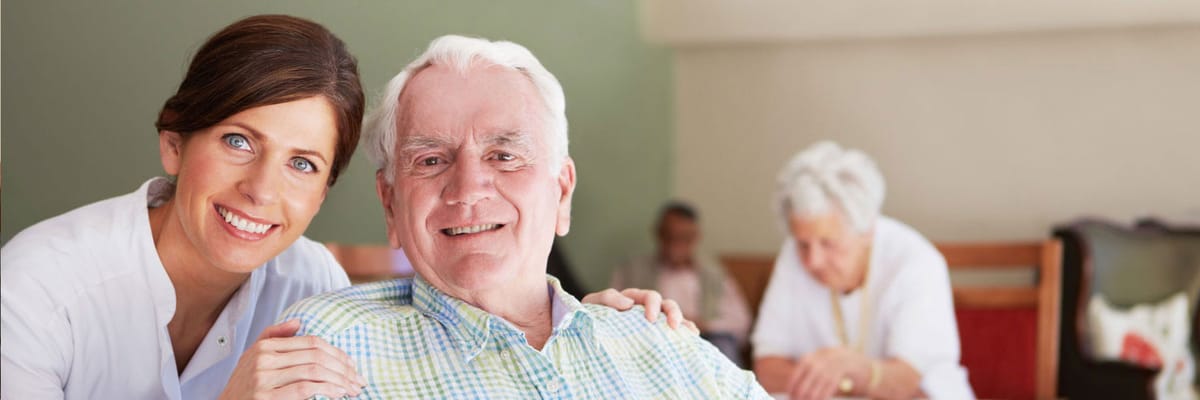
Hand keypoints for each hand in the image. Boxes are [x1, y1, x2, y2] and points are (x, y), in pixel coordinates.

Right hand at [219, 319, 365, 399]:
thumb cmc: (243, 388)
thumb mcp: (252, 359)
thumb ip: (273, 337)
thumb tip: (298, 321)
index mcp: (264, 347)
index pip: (311, 343)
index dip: (337, 353)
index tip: (352, 366)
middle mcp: (263, 359)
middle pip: (316, 356)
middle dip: (343, 368)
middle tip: (358, 380)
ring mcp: (263, 379)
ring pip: (313, 371)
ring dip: (340, 381)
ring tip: (352, 390)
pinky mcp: (265, 398)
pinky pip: (304, 388)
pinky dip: (326, 390)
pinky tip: (338, 394)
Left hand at [582, 288, 697, 332]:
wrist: (584, 336)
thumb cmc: (588, 318)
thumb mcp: (593, 304)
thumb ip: (608, 298)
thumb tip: (629, 304)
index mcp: (632, 299)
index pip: (648, 296)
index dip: (653, 305)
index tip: (651, 319)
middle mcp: (645, 309)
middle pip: (666, 304)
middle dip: (672, 312)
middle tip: (672, 326)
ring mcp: (652, 323)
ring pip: (672, 316)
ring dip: (682, 321)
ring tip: (688, 331)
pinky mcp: (655, 336)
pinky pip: (673, 331)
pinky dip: (685, 330)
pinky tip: (692, 336)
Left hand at [787, 347, 868, 399]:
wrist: (868, 368)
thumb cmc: (844, 373)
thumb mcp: (827, 369)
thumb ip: (814, 376)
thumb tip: (798, 390)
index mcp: (818, 355)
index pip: (801, 368)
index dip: (794, 382)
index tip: (791, 395)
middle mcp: (825, 355)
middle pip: (809, 374)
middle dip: (802, 390)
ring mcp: (836, 360)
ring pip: (820, 380)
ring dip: (812, 394)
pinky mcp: (846, 367)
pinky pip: (831, 383)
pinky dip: (824, 393)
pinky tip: (821, 399)